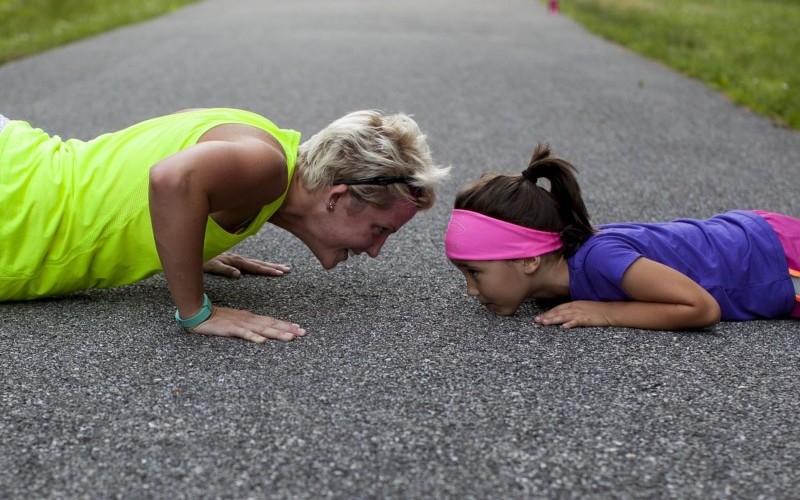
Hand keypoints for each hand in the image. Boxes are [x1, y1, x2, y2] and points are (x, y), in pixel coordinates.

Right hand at [187, 306, 307, 342]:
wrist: (199, 314)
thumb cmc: (219, 320)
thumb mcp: (238, 322)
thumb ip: (251, 327)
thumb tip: (264, 333)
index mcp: (252, 318)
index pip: (273, 321)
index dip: (287, 325)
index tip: (301, 329)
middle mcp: (249, 320)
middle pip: (272, 325)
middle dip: (288, 329)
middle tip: (303, 334)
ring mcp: (241, 324)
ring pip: (262, 329)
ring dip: (277, 333)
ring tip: (290, 338)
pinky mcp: (230, 329)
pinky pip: (244, 334)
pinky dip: (254, 337)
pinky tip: (263, 342)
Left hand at [203, 252, 290, 278]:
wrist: (193, 248)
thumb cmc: (200, 259)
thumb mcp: (210, 265)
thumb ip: (224, 269)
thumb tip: (239, 275)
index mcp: (234, 260)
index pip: (255, 266)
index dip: (268, 270)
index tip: (280, 273)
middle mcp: (237, 258)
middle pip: (259, 263)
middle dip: (274, 267)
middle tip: (288, 270)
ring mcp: (236, 258)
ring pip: (256, 262)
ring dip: (269, 265)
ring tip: (282, 268)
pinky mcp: (233, 259)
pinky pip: (250, 262)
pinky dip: (260, 264)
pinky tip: (265, 267)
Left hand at [534, 301, 613, 328]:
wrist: (611, 310)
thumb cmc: (598, 310)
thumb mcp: (583, 307)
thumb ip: (573, 310)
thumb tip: (563, 316)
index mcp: (574, 304)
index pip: (558, 308)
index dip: (548, 312)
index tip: (539, 317)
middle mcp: (575, 307)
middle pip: (558, 312)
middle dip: (547, 316)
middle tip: (537, 321)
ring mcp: (581, 313)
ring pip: (564, 316)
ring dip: (554, 320)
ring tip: (545, 323)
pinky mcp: (587, 319)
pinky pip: (577, 321)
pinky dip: (570, 324)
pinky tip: (564, 327)